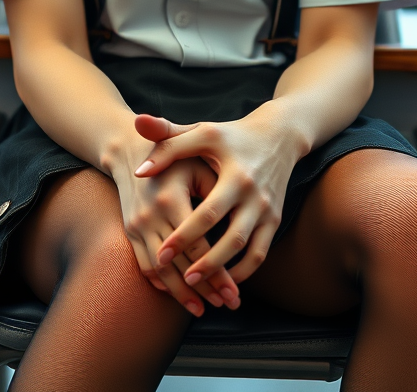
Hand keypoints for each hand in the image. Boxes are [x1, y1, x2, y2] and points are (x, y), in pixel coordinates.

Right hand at [111, 152, 240, 316]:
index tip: (235, 291)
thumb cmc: (176, 157)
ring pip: (160, 271)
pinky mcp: (130, 231)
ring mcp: (137, 225)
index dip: (217, 271)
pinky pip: (144, 265)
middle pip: (180, 264)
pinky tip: (178, 294)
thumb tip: (240, 221)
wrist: (131, 149)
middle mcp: (151, 215)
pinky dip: (161, 284)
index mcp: (171, 199)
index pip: (197, 246)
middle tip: (227, 304)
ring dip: (181, 294)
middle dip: (204, 288)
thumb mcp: (197, 163)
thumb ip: (216, 191)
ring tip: (202, 309)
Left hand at [133, 110, 296, 288]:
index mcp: (234, 173)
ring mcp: (267, 209)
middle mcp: (254, 194)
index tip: (162, 255)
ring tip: (198, 284)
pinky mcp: (275, 219)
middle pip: (231, 237)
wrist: (278, 135)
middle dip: (206, 262)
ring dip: (224, 271)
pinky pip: (260, 253)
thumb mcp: (201, 132)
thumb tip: (139, 169)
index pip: (208, 212)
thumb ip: (168, 144)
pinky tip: (221, 280)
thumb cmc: (229, 135)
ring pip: (248, 251)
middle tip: (180, 279)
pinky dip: (243, 271)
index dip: (184, 235)